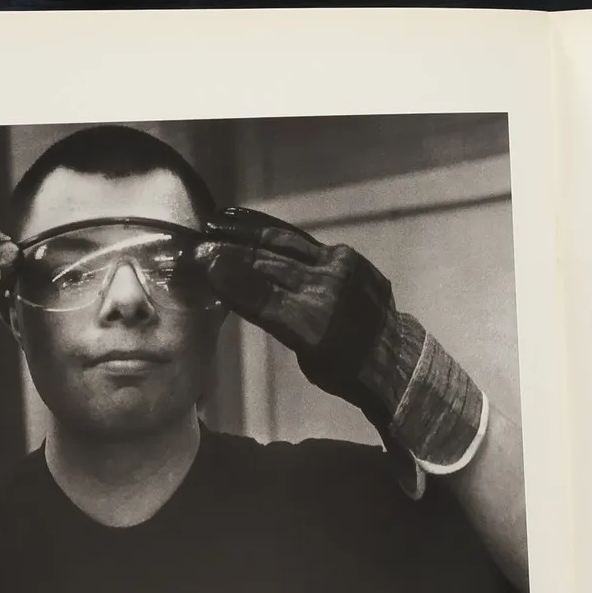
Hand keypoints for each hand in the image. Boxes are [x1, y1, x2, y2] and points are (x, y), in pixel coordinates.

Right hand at [206, 209, 483, 468]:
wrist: (393, 355)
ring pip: (286, 244)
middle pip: (270, 266)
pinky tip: (250, 224)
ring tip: (218, 223)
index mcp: (315, 327)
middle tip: (198, 245)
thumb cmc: (341, 369)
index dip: (230, 279)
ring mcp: (342, 268)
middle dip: (230, 253)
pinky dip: (274, 231)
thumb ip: (273, 318)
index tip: (201, 263)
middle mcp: (329, 292)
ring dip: (248, 233)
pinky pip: (305, 241)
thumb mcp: (304, 357)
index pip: (263, 298)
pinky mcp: (349, 256)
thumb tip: (234, 288)